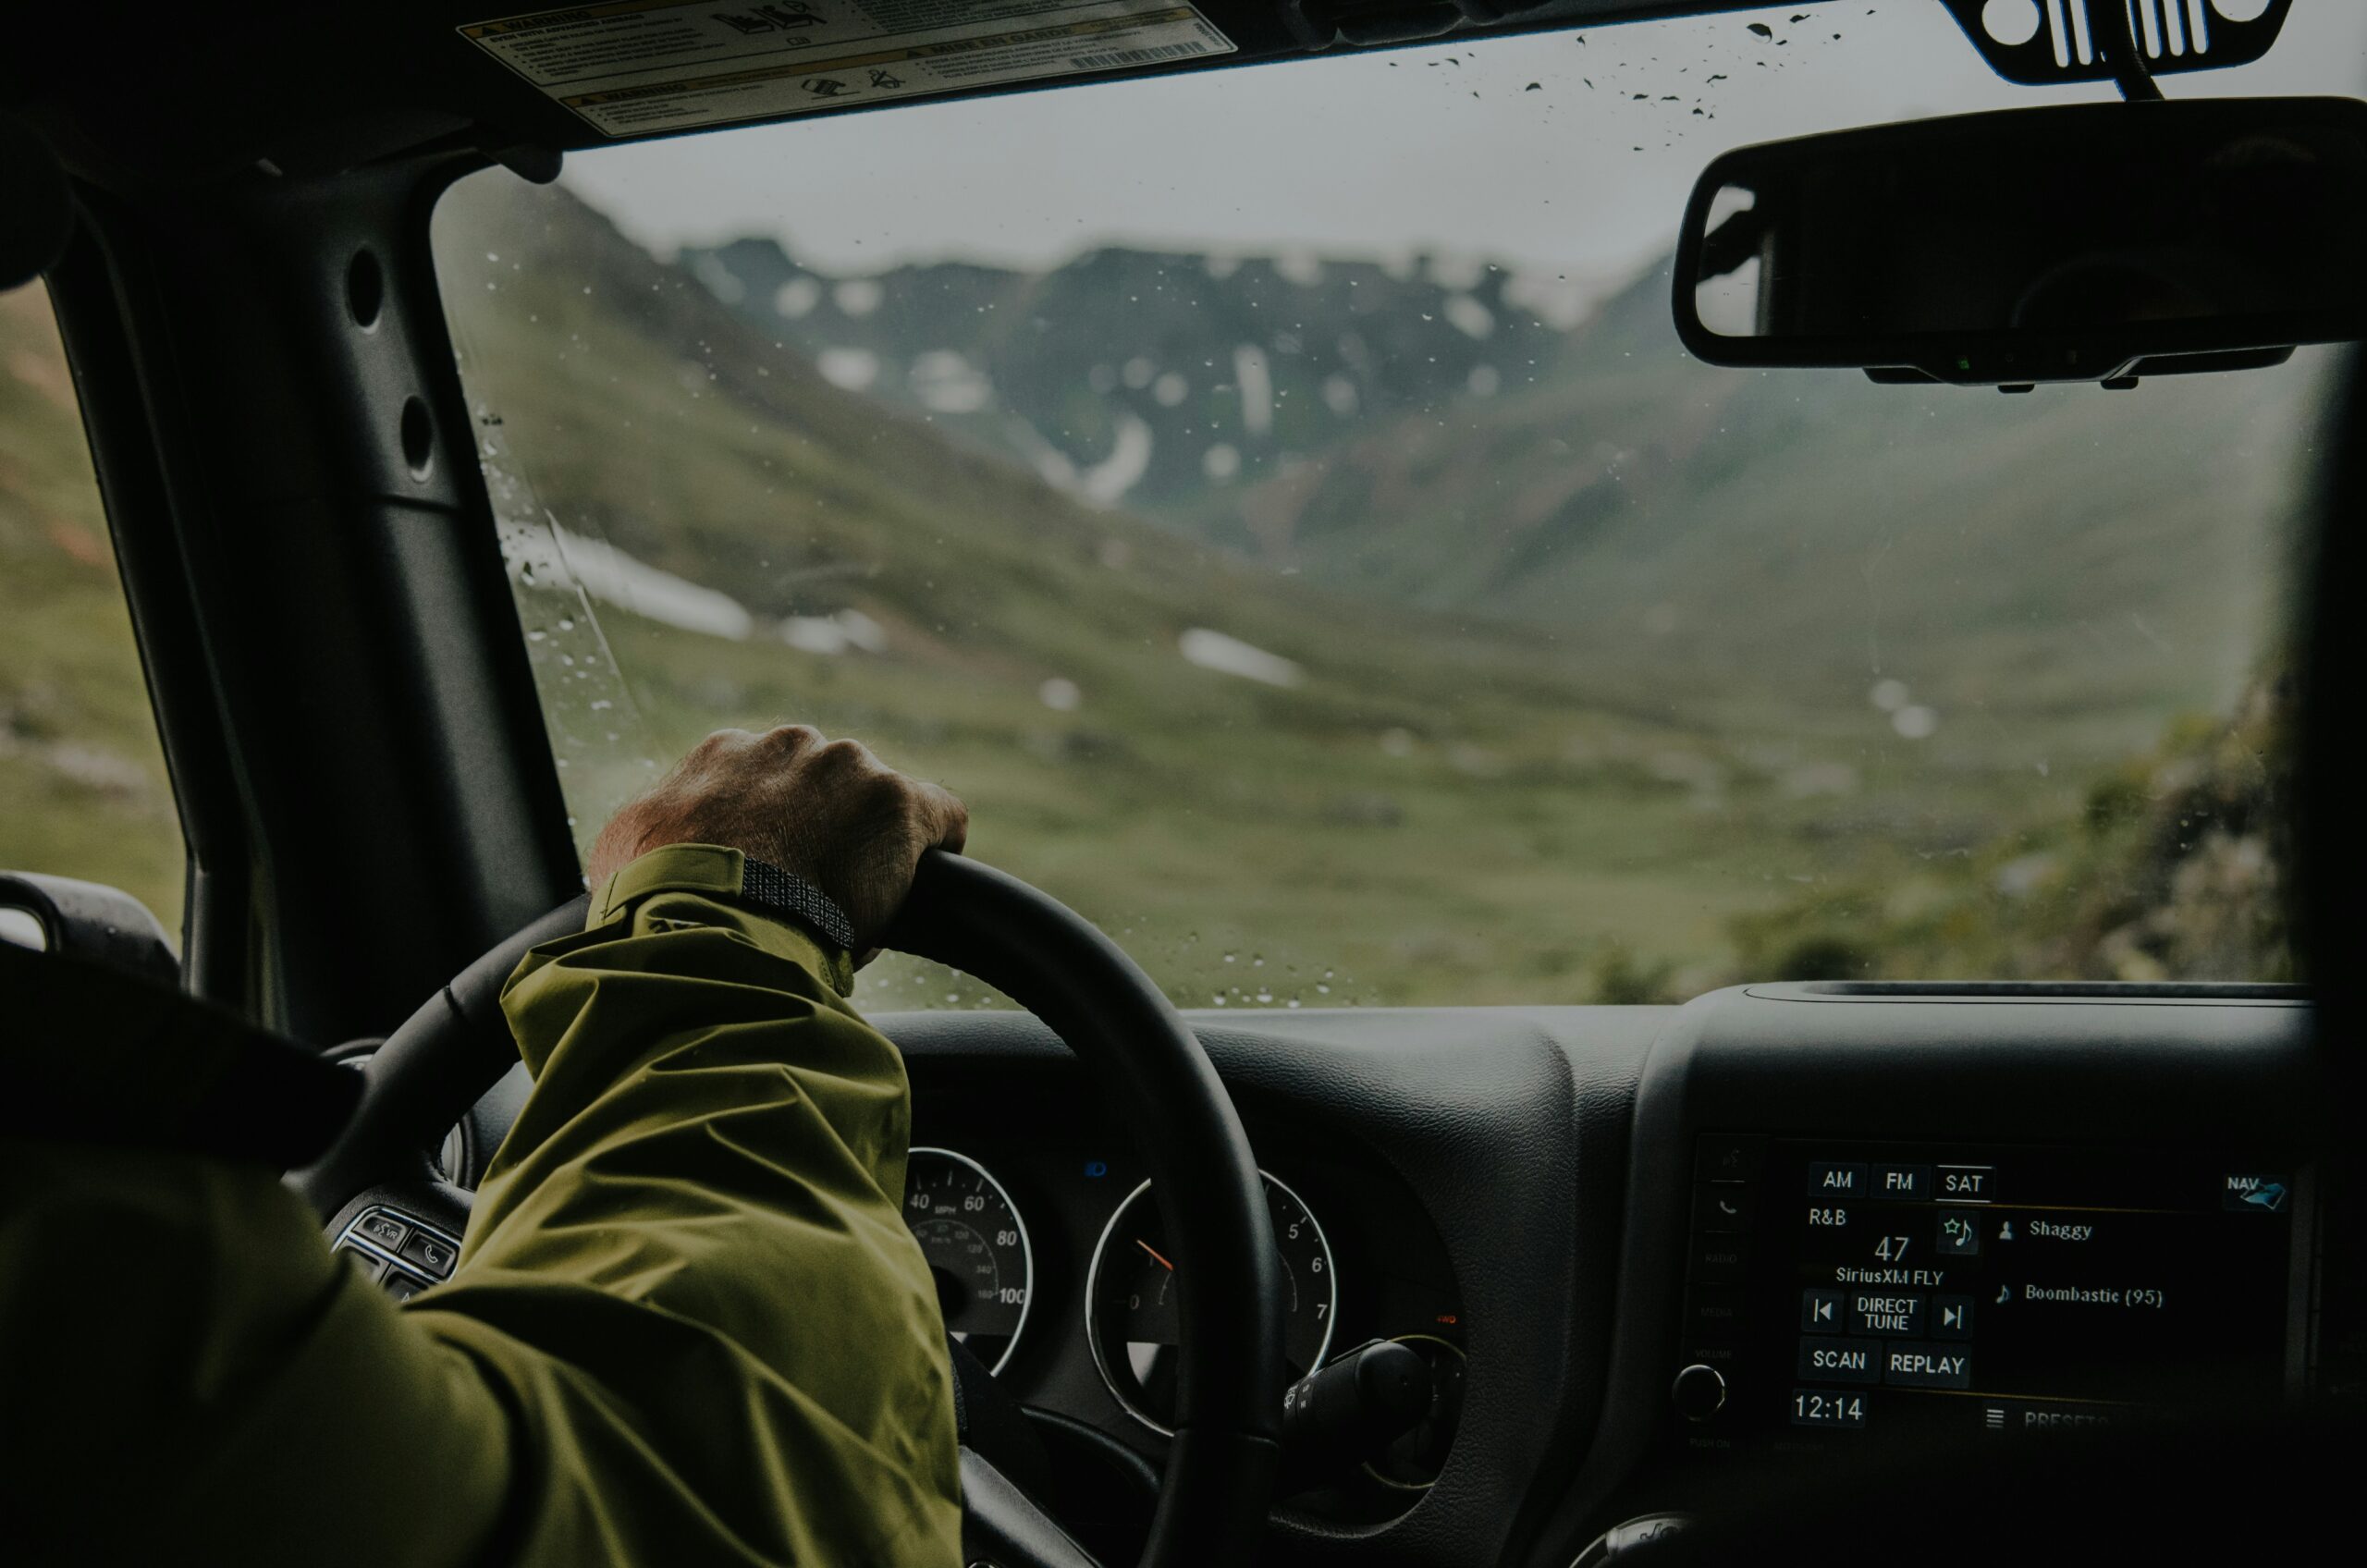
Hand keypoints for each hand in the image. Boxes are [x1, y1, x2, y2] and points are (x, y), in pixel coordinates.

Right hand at [587, 726, 967, 946]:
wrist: (707, 920)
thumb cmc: (658, 897)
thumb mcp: (628, 850)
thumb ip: (657, 833)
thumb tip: (650, 855)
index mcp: (725, 753)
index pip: (767, 784)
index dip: (778, 833)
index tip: (776, 873)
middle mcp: (790, 746)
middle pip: (827, 789)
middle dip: (825, 835)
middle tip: (813, 896)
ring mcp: (849, 769)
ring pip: (877, 808)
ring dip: (870, 849)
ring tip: (851, 907)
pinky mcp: (901, 803)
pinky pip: (940, 817)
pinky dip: (935, 849)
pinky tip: (921, 887)